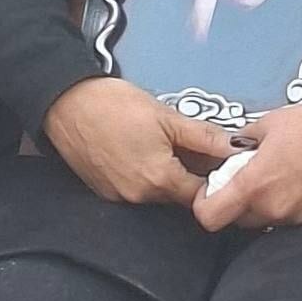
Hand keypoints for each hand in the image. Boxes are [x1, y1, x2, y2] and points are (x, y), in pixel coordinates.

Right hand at [43, 76, 233, 204]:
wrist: (66, 103)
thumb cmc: (116, 105)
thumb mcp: (167, 116)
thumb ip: (203, 137)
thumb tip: (235, 149)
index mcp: (159, 180)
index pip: (201, 195)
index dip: (215, 178)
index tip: (219, 161)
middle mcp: (139, 197)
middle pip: (179, 195)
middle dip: (191, 174)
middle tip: (192, 145)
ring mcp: (119, 197)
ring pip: (157, 192)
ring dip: (167, 174)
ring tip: (165, 142)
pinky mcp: (104, 191)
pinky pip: (135, 189)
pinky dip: (145, 174)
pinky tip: (142, 149)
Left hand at [192, 102, 301, 230]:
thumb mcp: (268, 122)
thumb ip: (242, 140)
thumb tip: (234, 147)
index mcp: (254, 185)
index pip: (210, 216)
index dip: (204, 204)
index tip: (210, 190)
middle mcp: (271, 208)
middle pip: (235, 220)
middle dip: (234, 201)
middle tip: (243, 176)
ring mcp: (293, 217)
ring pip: (261, 220)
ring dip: (259, 203)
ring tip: (273, 174)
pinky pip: (285, 217)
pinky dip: (282, 204)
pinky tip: (292, 179)